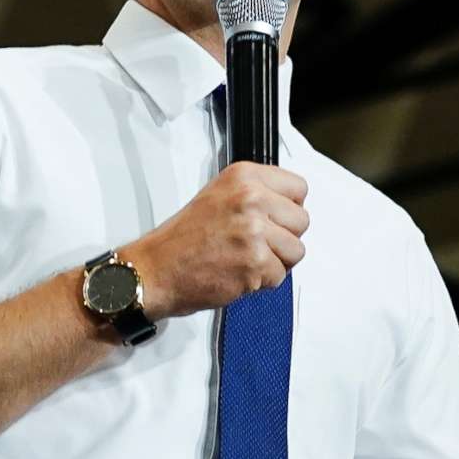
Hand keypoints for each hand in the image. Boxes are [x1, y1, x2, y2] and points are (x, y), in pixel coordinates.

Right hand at [129, 162, 308, 318]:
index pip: (299, 187)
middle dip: (284, 238)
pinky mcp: (255, 262)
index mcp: (244, 177)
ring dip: (276, 261)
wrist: (157, 270)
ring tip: (246, 258)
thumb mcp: (218, 195)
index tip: (274, 218)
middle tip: (256, 243)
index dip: (288, 208)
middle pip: (302, 221)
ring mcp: (254, 231)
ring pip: (296, 251)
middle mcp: (251, 199)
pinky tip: (238, 272)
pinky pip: (280, 276)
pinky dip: (262, 281)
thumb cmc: (182, 240)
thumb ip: (255, 194)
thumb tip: (289, 204)